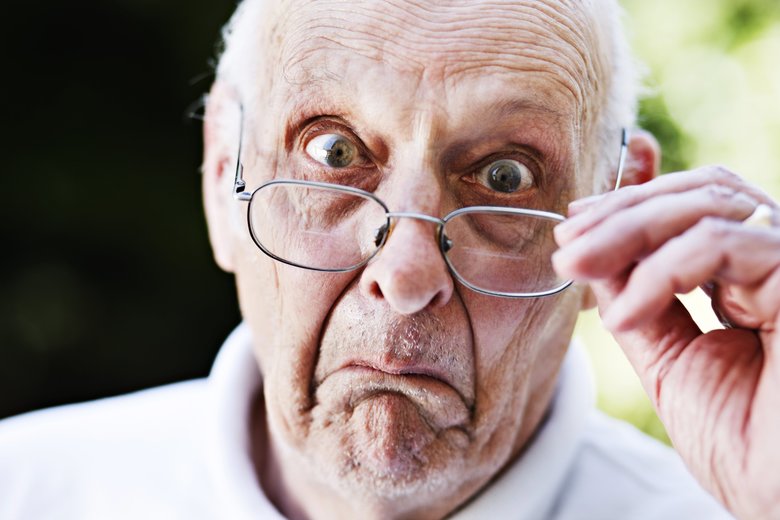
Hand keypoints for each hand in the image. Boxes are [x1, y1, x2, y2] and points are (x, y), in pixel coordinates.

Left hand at [553, 166, 779, 519]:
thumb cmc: (741, 443)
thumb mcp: (667, 358)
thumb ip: (638, 299)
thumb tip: (593, 252)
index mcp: (752, 278)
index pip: (695, 209)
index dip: (632, 206)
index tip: (573, 226)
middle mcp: (779, 264)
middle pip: (701, 196)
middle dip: (621, 214)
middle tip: (566, 245)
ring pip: (709, 206)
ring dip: (627, 231)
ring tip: (574, 266)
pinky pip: (724, 244)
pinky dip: (661, 272)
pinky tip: (624, 316)